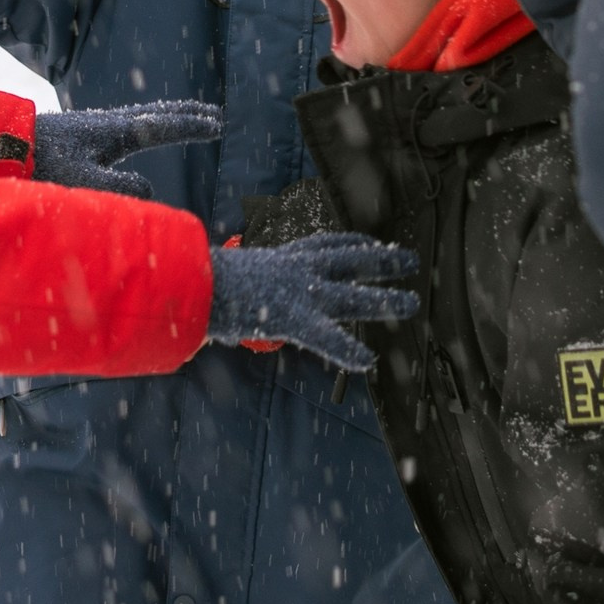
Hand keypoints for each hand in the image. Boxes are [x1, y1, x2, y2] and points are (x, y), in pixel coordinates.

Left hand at [29, 101, 221, 198]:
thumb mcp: (85, 183)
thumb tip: (149, 189)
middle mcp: (108, 122)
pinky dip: (146, 124)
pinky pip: (127, 124)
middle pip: (157, 114)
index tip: (218, 124)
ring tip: (185, 119)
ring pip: (141, 117)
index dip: (192, 127)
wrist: (2, 145)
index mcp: (115, 130)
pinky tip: (138, 132)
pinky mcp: (82, 134)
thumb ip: (122, 189)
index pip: (163, 126)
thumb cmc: (41, 165)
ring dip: (168, 118)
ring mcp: (95, 125)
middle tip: (213, 115)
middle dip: (186, 115)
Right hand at [207, 232, 419, 373]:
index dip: (351, 243)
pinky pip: (328, 337)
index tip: (370, 242)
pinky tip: (368, 361)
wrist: (190, 281)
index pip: (323, 245)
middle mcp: (296, 270)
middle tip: (410, 259)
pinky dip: (348, 350)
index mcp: (281, 258)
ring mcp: (299, 292)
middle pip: (350, 260)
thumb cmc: (198, 278)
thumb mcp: (224, 275)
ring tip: (413, 304)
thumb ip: (234, 286)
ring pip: (352, 296)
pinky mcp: (295, 317)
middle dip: (382, 261)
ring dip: (385, 299)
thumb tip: (216, 298)